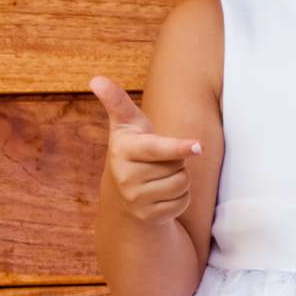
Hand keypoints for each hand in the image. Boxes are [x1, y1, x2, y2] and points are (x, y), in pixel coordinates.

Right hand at [90, 76, 200, 223]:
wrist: (123, 193)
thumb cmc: (133, 148)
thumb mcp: (127, 124)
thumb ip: (116, 101)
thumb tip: (96, 78)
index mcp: (123, 150)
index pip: (157, 148)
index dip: (178, 147)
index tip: (199, 146)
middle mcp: (125, 176)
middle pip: (177, 165)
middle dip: (176, 159)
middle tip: (158, 159)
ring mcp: (135, 199)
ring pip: (182, 184)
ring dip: (180, 178)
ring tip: (160, 175)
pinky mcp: (148, 216)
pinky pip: (182, 202)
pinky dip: (179, 197)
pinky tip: (162, 194)